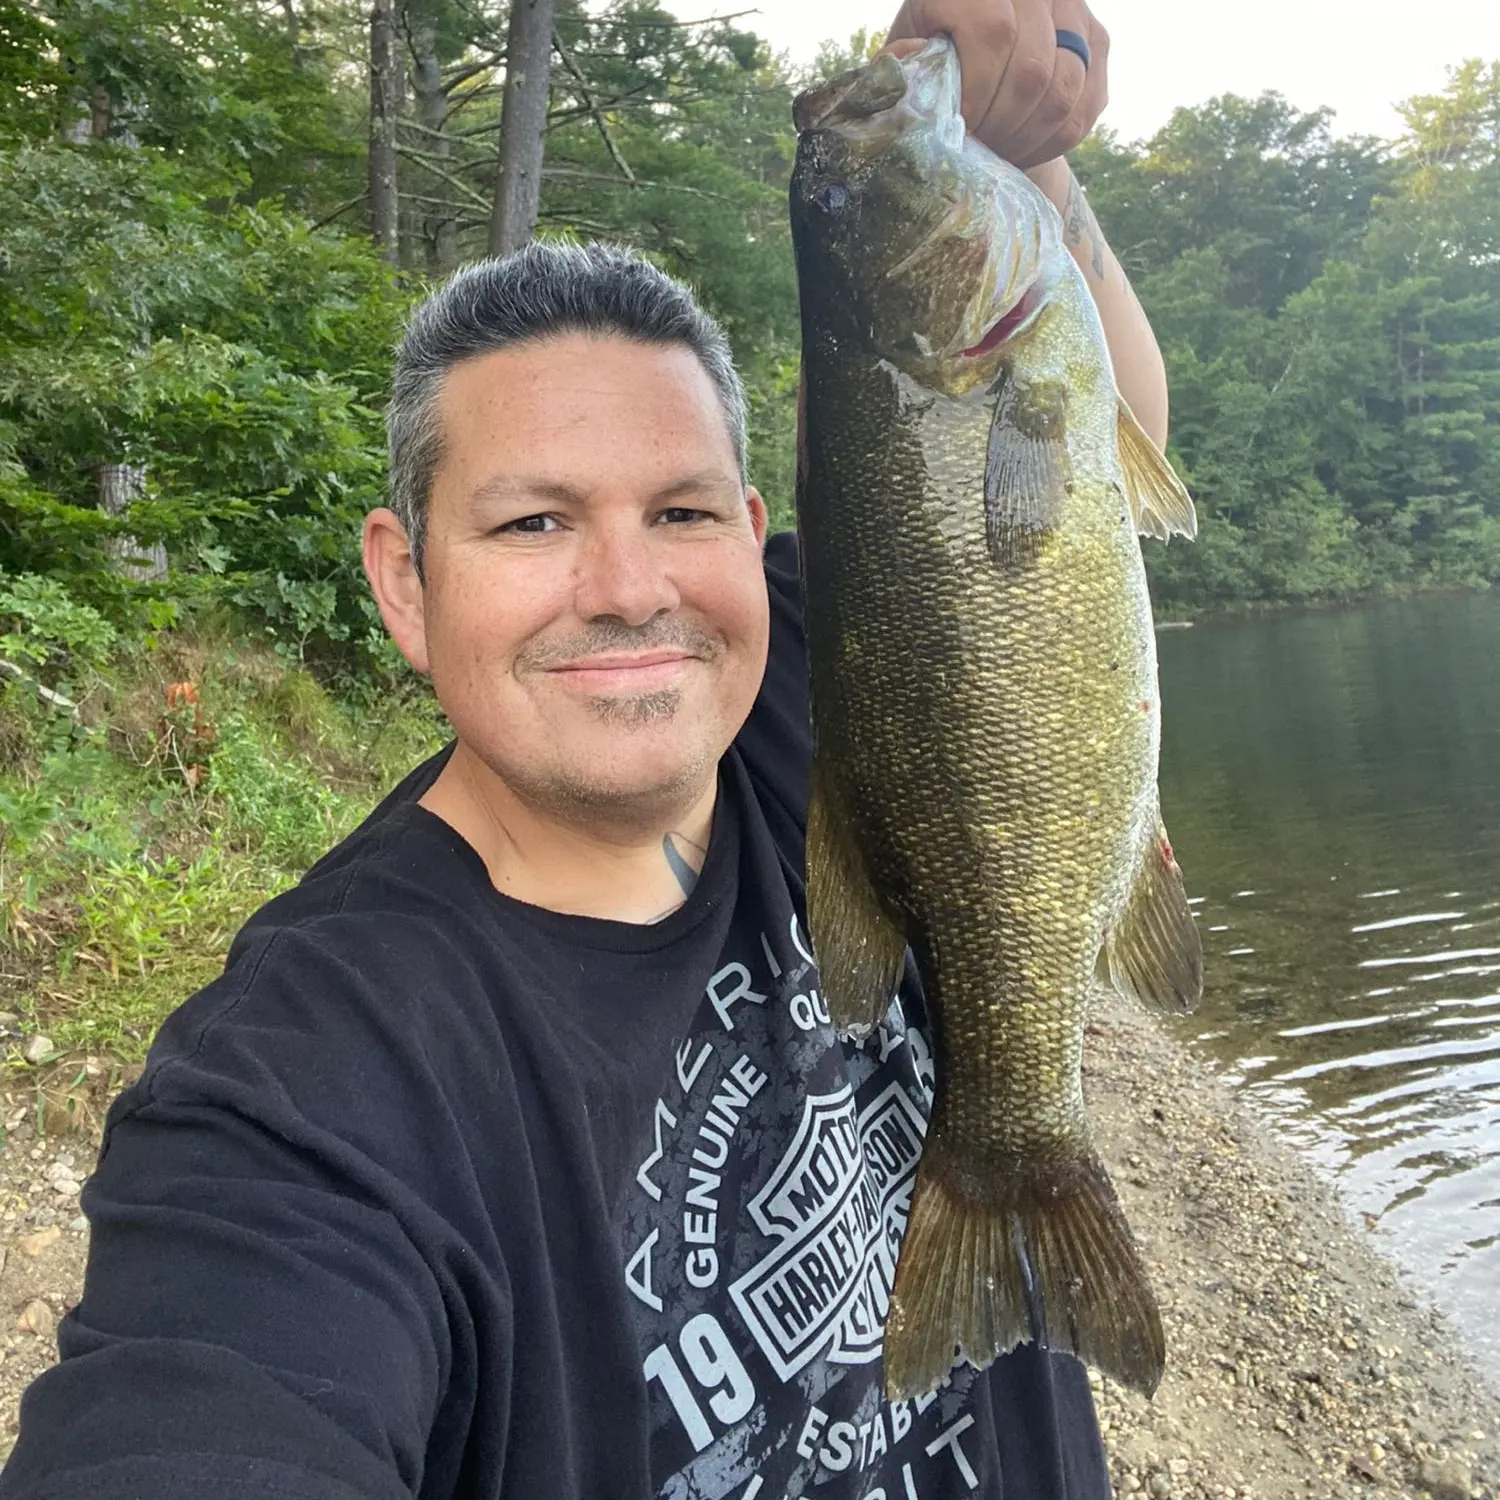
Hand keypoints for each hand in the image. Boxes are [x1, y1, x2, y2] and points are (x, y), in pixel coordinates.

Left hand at [884, 0, 1108, 167]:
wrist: (981, 57)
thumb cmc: (933, 60)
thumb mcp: (906, 57)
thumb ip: (899, 63)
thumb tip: (912, 64)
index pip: (995, 33)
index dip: (977, 91)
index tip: (958, 125)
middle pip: (1033, 69)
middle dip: (1002, 124)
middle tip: (979, 146)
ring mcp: (1073, 9)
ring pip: (1065, 90)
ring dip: (1028, 136)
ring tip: (999, 149)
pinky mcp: (1097, 41)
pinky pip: (1087, 105)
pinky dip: (1055, 139)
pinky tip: (1024, 146)